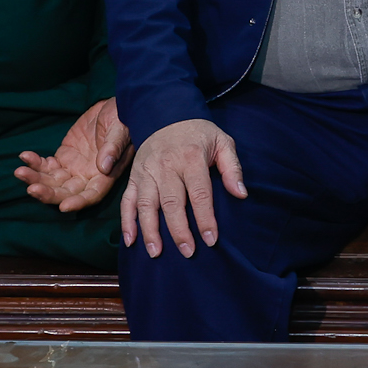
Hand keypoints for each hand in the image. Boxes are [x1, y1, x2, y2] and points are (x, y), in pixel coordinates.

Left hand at [15, 98, 132, 211]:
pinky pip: (46, 166)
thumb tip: (104, 167)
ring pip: (52, 181)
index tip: (63, 206)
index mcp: (106, 175)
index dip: (78, 202)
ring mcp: (73, 168)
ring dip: (36, 179)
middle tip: (32, 188)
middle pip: (67, 193)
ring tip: (20, 172)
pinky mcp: (63, 157)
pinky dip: (35, 163)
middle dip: (49, 193)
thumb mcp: (120, 130)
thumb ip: (113, 148)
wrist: (111, 106)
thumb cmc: (121, 118)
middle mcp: (88, 176)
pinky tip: (25, 156)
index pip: (92, 194)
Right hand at [121, 118, 246, 258]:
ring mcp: (147, 172)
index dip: (205, 219)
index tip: (211, 240)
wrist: (166, 114)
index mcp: (191, 158)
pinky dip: (126, 222)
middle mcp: (166, 166)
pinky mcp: (133, 176)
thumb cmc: (199, 134)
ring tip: (157, 252)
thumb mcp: (222, 142)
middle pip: (171, 203)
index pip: (199, 193)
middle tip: (188, 252)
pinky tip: (131, 241)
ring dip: (150, 230)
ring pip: (146, 204)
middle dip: (179, 230)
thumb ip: (232, 168)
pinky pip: (126, 201)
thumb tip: (241, 194)